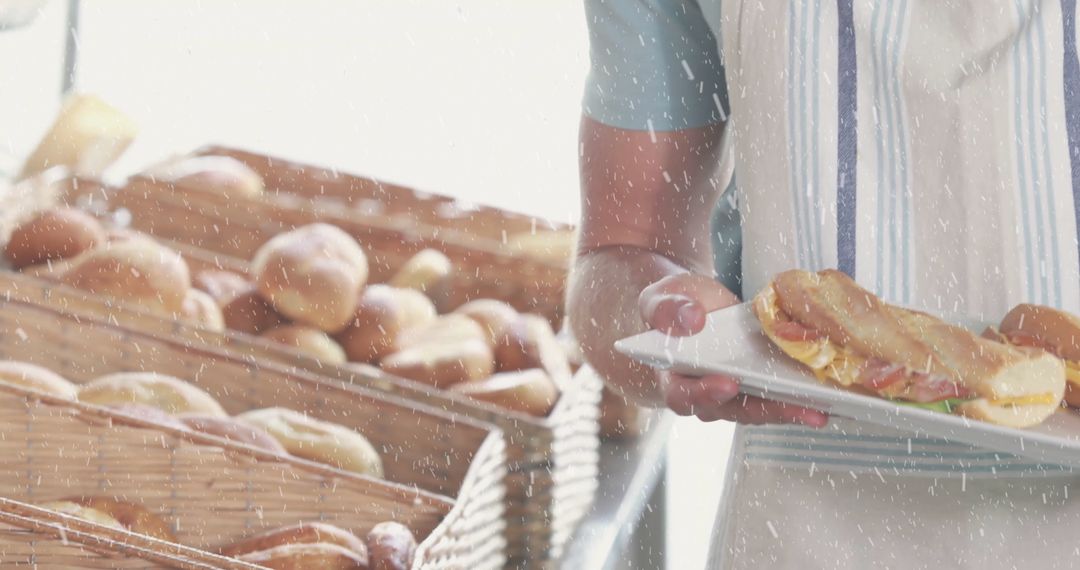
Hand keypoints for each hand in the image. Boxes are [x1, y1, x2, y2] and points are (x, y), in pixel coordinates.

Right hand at [639, 274, 827, 425]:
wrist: (693, 307)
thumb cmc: (674, 305)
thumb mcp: (662, 298)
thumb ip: (666, 310)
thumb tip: (690, 320)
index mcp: (674, 378)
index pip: (684, 395)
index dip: (705, 393)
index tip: (729, 383)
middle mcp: (705, 395)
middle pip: (734, 409)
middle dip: (769, 409)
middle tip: (800, 407)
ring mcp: (734, 395)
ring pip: (761, 408)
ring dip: (792, 410)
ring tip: (823, 408)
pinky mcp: (758, 386)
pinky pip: (778, 396)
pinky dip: (801, 397)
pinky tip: (828, 395)